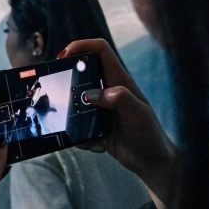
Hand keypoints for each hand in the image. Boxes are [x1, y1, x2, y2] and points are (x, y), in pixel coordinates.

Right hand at [59, 39, 180, 208]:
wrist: (151, 162)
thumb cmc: (150, 135)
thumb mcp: (138, 114)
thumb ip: (120, 99)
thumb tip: (93, 94)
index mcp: (120, 81)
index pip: (100, 50)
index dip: (81, 46)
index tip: (64, 56)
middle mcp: (109, 90)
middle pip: (82, 71)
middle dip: (67, 79)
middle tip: (56, 90)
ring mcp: (101, 108)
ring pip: (75, 100)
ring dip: (70, 113)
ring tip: (75, 126)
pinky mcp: (95, 125)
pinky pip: (77, 124)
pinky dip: (78, 134)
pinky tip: (94, 144)